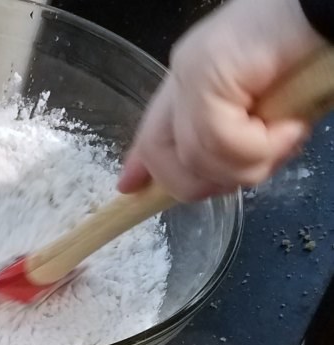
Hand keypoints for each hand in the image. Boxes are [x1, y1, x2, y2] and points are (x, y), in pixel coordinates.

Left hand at [118, 0, 322, 200]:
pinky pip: (222, 143)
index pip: (152, 134)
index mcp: (195, 79)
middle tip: (262, 162)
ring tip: (288, 134)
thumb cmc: (312, 54)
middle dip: (214, 180)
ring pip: (198, 161)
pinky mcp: (207, 74)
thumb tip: (203, 177)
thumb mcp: (269, 110)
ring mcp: (192, 72)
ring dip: (252, 163)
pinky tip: (291, 124)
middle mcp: (186, 74)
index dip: (145, 168)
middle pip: (165, 159)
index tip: (133, 191)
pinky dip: (262, 147)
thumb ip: (229, 137)